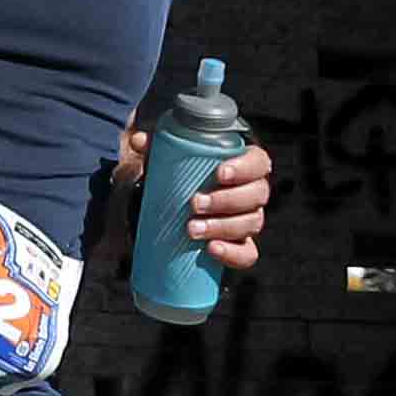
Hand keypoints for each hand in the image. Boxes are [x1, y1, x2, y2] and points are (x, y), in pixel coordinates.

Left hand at [119, 125, 272, 272]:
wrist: (171, 214)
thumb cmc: (178, 181)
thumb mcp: (167, 163)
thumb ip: (155, 150)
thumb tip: (138, 141)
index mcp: (243, 166)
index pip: (258, 162)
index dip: (245, 167)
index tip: (219, 173)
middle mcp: (252, 193)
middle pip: (257, 194)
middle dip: (227, 200)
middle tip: (195, 203)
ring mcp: (249, 221)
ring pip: (252, 223)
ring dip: (223, 226)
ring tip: (192, 228)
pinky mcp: (241, 246)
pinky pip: (247, 254)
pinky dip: (232, 253)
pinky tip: (211, 249)